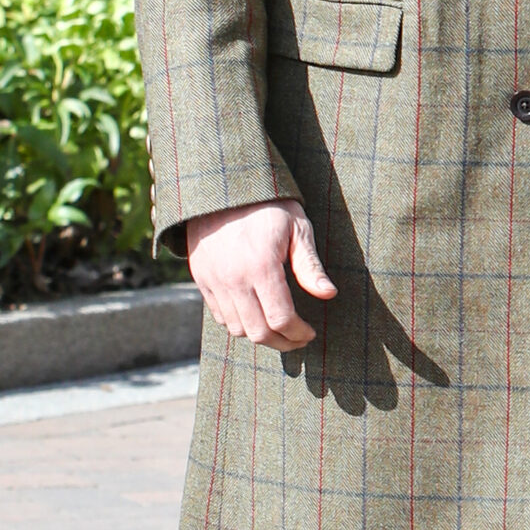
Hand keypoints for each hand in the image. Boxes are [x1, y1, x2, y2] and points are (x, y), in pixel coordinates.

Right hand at [185, 199, 336, 351]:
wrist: (222, 187)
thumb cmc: (267, 205)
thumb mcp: (296, 227)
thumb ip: (309, 265)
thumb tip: (329, 294)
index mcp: (261, 266)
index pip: (280, 319)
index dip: (298, 333)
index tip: (309, 332)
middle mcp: (233, 279)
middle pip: (258, 332)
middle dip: (282, 342)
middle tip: (298, 339)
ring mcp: (213, 280)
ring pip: (237, 328)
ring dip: (260, 335)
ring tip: (279, 328)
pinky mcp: (201, 279)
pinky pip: (219, 316)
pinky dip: (239, 323)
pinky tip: (256, 314)